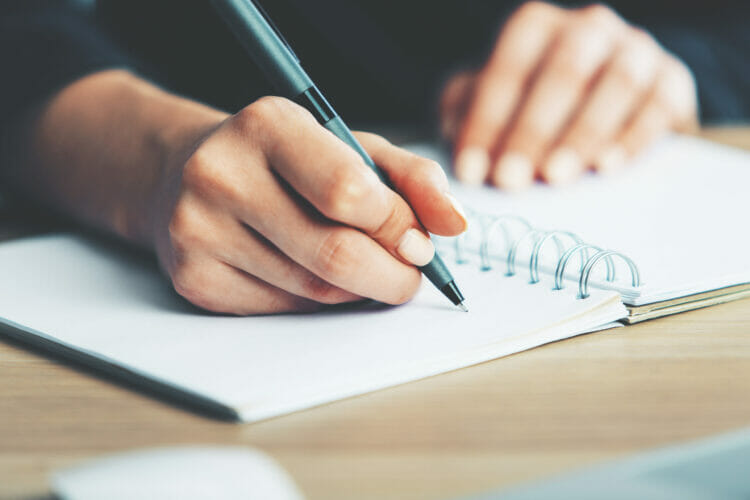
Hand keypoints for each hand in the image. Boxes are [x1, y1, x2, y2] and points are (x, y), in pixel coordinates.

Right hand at [154, 97, 467, 313]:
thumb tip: (455, 224)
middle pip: (335, 254)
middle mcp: (221, 175)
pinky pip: (284, 310)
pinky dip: (316, 302)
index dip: (398, 227)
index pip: (349, 192)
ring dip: (357, 290)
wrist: (187, 172)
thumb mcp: (350, 146)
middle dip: (392, 275)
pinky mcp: (193, 280)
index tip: (420, 242)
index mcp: (267, 125)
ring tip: (360, 265)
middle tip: (409, 274)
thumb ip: (412, 177)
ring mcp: (199, 232)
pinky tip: (310, 274)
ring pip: (314, 291)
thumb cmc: (285, 159)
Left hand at [441, 1, 697, 188]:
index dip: (487, 120)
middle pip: (562, 71)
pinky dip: (632, 136)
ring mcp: (635, 51)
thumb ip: (466, 116)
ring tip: (556, 177)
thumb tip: (450, 154)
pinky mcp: (671, 81)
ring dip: (583, 132)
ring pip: (615, 82)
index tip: (471, 171)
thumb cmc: (535, 107)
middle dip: (531, 129)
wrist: (612, 105)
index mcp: (537, 28)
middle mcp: (587, 30)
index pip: (509, 66)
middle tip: (510, 180)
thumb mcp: (493, 104)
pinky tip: (607, 168)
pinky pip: (658, 104)